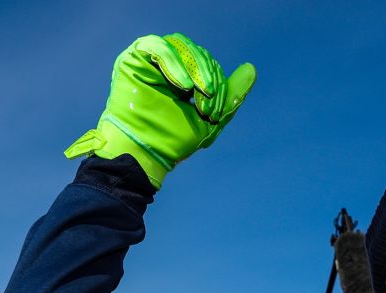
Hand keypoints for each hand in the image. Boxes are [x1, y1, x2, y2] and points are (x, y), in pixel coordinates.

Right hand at [64, 33, 256, 187]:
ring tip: (197, 93)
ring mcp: (150, 60)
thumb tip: (251, 69)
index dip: (217, 85)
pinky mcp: (134, 59)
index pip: (208, 65)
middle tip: (206, 108)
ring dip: (196, 69)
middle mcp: (167, 65)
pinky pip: (158, 47)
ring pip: (181, 46)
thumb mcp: (210, 120)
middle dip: (209, 79)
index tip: (213, 114)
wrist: (146, 153)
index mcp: (184, 77)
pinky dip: (175, 63)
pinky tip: (183, 86)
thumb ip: (230, 96)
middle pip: (198, 54)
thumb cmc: (173, 141)